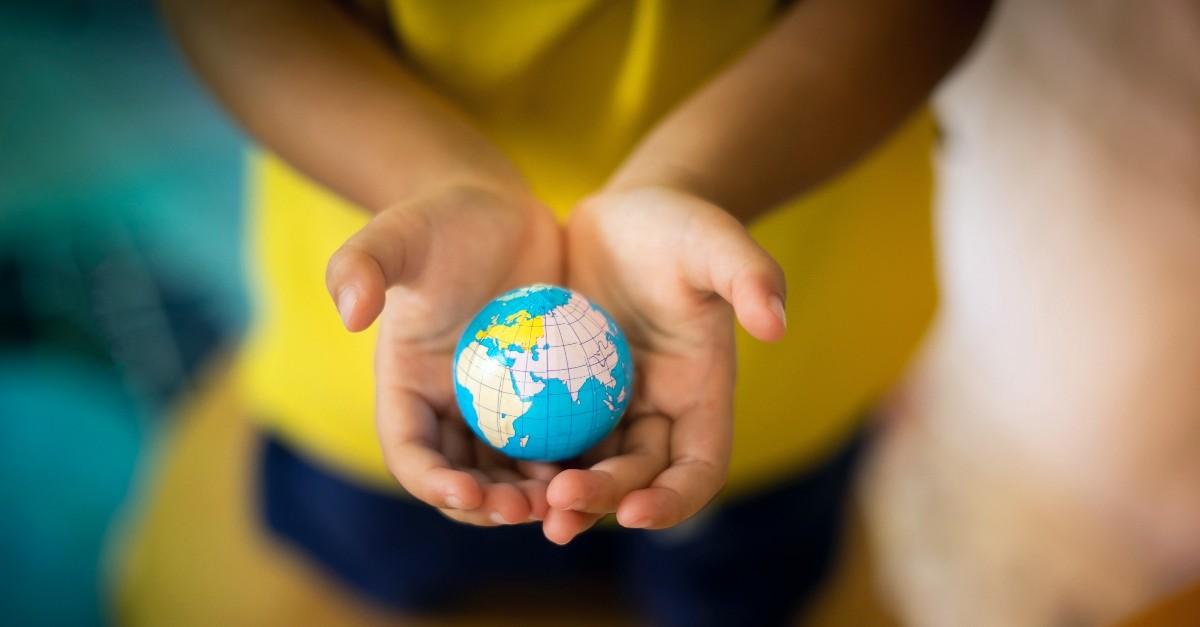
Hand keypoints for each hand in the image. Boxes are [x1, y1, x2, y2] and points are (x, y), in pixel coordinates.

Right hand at [326, 180, 563, 525]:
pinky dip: (574, 460)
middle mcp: (449, 410)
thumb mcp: (398, 233)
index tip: (467, 493)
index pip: (410, 455)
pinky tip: (603, 467)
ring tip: (566, 499)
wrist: (499, 210)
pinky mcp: (542, 397)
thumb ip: (363, 264)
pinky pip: (558, 439)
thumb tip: (350, 313)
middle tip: (527, 508)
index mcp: (407, 390)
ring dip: (535, 496)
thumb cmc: (441, 220)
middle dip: (489, 507)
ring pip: (513, 472)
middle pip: (463, 480)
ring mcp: (499, 407)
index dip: (432, 484)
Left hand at [545, 185, 786, 543]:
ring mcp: (612, 406)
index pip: (700, 468)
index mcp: (702, 394)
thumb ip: (750, 275)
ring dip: (562, 495)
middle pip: (638, 478)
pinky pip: (549, 434)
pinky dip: (528, 455)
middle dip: (605, 500)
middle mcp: (659, 412)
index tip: (637, 513)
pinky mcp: (571, 391)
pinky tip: (490, 467)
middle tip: (561, 505)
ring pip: (589, 468)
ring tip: (521, 507)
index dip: (675, 499)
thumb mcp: (715, 241)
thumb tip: (776, 325)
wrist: (628, 212)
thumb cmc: (679, 225)